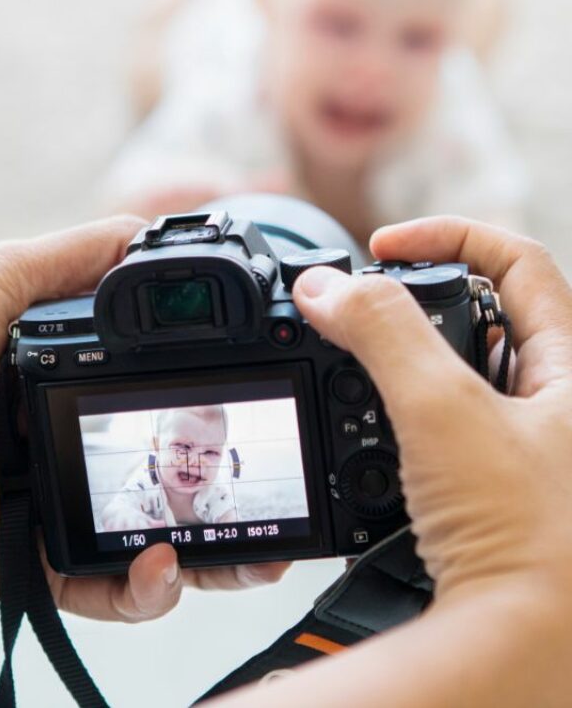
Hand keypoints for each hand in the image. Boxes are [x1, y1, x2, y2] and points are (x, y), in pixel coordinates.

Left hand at [0, 217, 287, 622]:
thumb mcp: (0, 285)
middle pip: (175, 482)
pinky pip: (106, 593)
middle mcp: (84, 451)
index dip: (216, 413)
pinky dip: (145, 592)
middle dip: (233, 500)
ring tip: (256, 558)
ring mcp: (67, 511)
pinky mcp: (40, 563)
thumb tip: (143, 232)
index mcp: (82, 390)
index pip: (166, 405)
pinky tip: (164, 567)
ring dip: (215, 559)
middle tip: (280, 499)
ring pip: (158, 544)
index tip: (261, 407)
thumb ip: (70, 258)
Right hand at [293, 217, 571, 601]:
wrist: (525, 643)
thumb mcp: (443, 411)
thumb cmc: (526, 540)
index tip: (384, 247)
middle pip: (484, 309)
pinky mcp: (487, 479)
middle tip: (360, 306)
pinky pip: (438, 421)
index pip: (517, 258)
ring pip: (455, 368)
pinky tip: (372, 431)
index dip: (449, 234)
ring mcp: (520, 441)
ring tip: (355, 366)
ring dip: (401, 359)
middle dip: (415, 299)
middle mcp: (554, 398)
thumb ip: (383, 333)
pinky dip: (399, 412)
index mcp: (570, 365)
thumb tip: (328, 287)